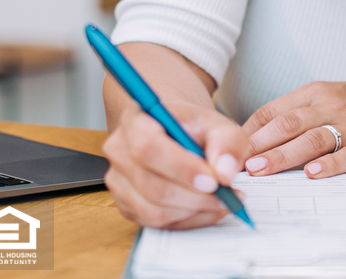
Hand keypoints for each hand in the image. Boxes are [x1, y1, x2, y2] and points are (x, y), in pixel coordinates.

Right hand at [102, 105, 250, 229]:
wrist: (175, 131)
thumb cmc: (192, 126)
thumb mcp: (216, 123)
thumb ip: (227, 141)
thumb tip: (225, 173)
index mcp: (136, 120)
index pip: (148, 147)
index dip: (181, 168)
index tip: (213, 180)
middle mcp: (119, 151)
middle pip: (151, 186)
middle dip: (194, 197)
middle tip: (226, 196)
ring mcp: (118, 181)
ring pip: (153, 211)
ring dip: (193, 212)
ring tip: (222, 201)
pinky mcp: (126, 204)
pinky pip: (155, 224)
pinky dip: (187, 220)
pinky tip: (206, 208)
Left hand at [240, 82, 345, 178]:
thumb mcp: (332, 96)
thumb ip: (299, 111)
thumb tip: (257, 133)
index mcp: (317, 92)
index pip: (275, 109)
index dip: (251, 130)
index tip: (231, 147)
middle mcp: (332, 105)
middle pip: (289, 124)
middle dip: (260, 144)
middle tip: (237, 161)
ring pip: (312, 140)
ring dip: (284, 156)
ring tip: (262, 170)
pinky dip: (330, 165)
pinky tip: (313, 175)